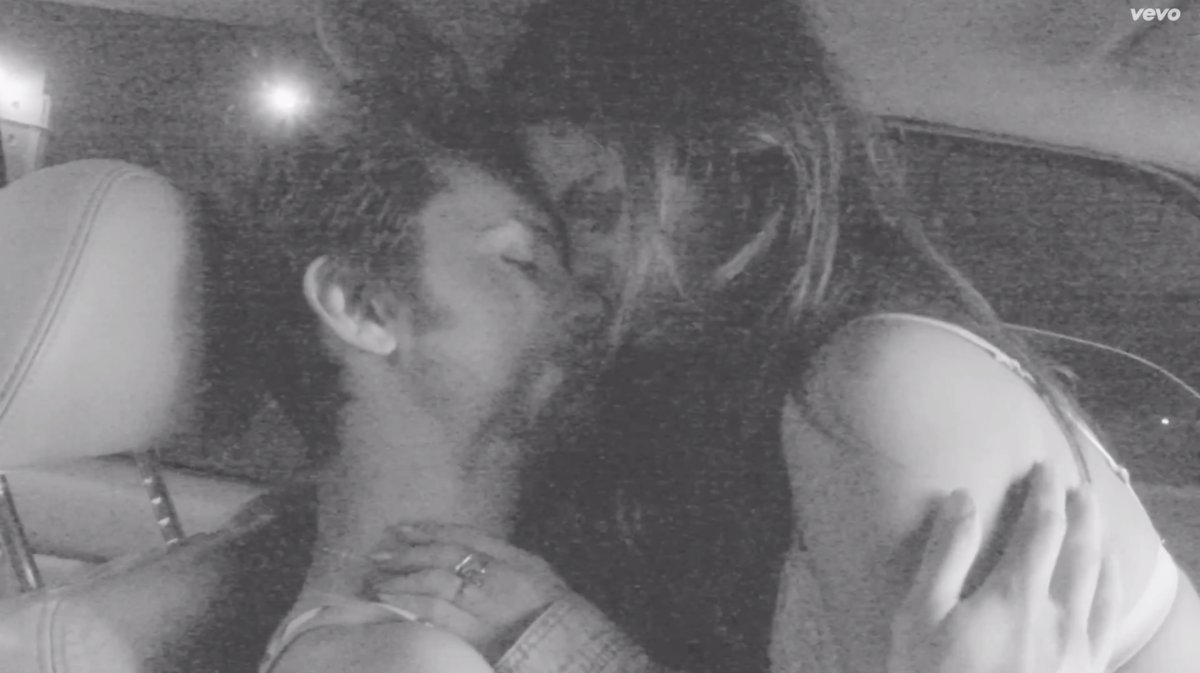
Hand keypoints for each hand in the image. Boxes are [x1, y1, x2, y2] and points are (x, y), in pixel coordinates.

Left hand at [365, 522, 569, 662]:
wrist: (573, 651)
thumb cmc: (557, 611)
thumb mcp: (538, 572)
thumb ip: (503, 557)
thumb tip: (462, 545)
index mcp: (516, 561)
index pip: (465, 538)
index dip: (431, 531)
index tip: (404, 529)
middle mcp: (500, 582)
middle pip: (445, 561)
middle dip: (409, 556)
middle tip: (380, 554)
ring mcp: (488, 612)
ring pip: (436, 590)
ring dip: (403, 584)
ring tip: (378, 582)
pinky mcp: (478, 640)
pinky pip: (439, 621)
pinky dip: (413, 611)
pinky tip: (394, 606)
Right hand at [887, 463, 1122, 672]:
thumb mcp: (920, 616)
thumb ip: (945, 555)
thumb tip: (962, 498)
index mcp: (1017, 595)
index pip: (1041, 528)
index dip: (1043, 493)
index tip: (1040, 468)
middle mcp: (1059, 617)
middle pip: (1081, 551)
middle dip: (1080, 513)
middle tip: (1077, 486)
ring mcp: (1077, 651)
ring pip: (1102, 585)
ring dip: (1101, 547)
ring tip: (1097, 526)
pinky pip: (1108, 623)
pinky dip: (1112, 591)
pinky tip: (1107, 587)